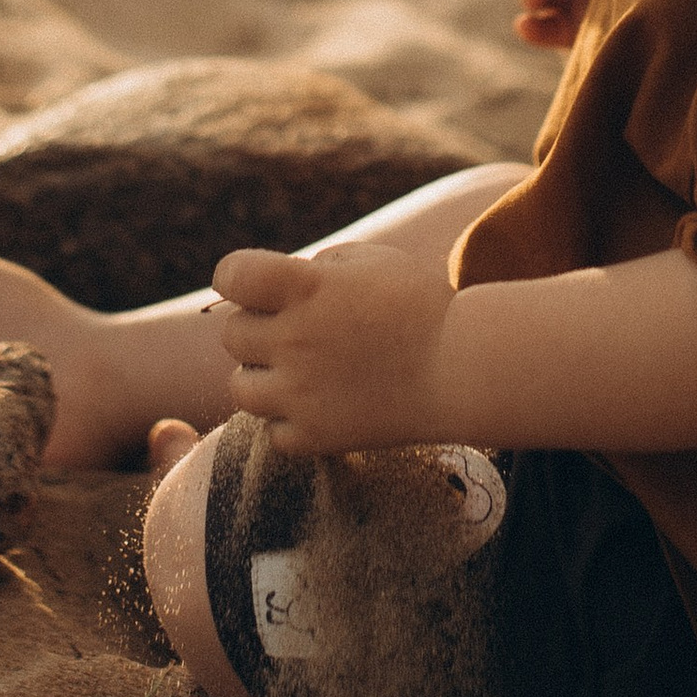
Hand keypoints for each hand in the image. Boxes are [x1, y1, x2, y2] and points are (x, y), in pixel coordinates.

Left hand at [214, 236, 456, 456]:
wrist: (464, 368)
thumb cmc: (421, 306)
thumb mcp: (373, 260)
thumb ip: (319, 266)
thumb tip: (281, 288)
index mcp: (305, 286)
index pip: (231, 275)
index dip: (237, 277)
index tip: (261, 286)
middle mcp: (294, 339)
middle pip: (232, 334)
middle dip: (260, 328)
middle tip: (300, 333)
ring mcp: (301, 392)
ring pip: (239, 388)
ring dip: (263, 378)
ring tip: (301, 373)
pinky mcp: (315, 436)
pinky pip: (272, 432)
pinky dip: (289, 423)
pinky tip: (319, 406)